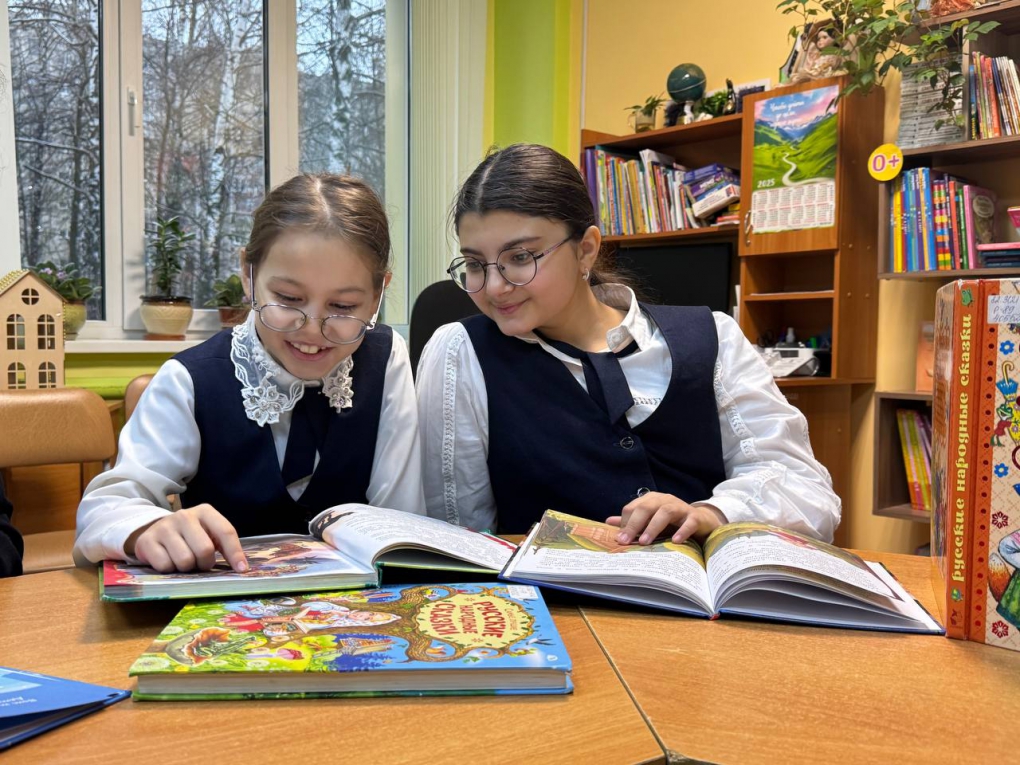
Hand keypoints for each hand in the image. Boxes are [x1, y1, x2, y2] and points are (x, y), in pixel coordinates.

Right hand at [129, 504, 247, 572]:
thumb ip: (223, 546)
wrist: (155, 531)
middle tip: (200, 563)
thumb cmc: (189, 536)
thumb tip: (241, 568)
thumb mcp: (208, 534)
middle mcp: (185, 515)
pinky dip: (169, 569)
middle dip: (205, 563)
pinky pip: (165, 566)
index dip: (235, 553)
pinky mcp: (147, 541)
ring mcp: (164, 527)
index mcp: (205, 512)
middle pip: (205, 550)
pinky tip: (168, 560)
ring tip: (183, 560)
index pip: (225, 531)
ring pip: (185, 561)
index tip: (242, 570)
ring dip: (187, 568)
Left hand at [607, 492, 725, 545]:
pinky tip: (675, 541)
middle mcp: (664, 500)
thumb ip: (631, 521)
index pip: (633, 507)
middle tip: (626, 541)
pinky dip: (682, 531)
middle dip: (634, 524)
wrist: (701, 522)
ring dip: (653, 527)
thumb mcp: (650, 521)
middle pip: (646, 508)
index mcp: (651, 500)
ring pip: (665, 512)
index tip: (620, 539)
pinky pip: (688, 522)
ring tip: (644, 542)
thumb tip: (609, 522)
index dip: (625, 522)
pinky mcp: (695, 517)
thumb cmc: (672, 522)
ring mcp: (680, 507)